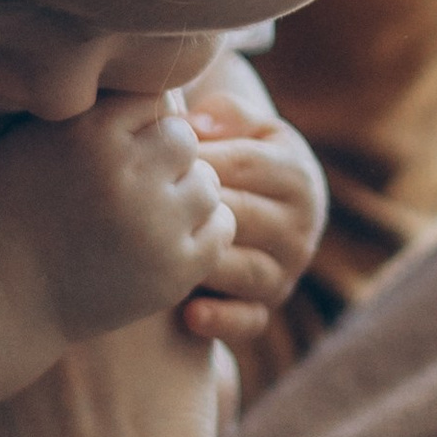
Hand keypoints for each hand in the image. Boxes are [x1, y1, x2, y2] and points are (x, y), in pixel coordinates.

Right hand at [0, 91, 235, 341]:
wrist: (7, 291)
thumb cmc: (18, 205)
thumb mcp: (35, 136)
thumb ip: (85, 100)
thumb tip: (138, 62)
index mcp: (90, 133)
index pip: (154, 99)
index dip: (140, 121)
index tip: (119, 144)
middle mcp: (127, 175)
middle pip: (183, 139)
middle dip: (165, 156)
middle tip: (139, 180)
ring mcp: (156, 225)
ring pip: (208, 183)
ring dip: (185, 193)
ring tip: (149, 212)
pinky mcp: (176, 268)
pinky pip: (221, 227)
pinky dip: (202, 230)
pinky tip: (167, 237)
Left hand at [174, 49, 327, 352]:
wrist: (249, 205)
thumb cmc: (232, 156)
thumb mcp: (238, 126)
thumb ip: (223, 115)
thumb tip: (195, 128)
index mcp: (297, 175)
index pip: (243, 164)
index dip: (192, 158)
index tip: (145, 155)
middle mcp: (301, 227)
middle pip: (240, 217)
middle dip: (188, 211)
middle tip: (135, 208)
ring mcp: (285, 272)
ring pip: (244, 270)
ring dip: (200, 264)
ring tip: (154, 255)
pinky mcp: (266, 308)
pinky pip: (249, 321)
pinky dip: (222, 320)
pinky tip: (189, 313)